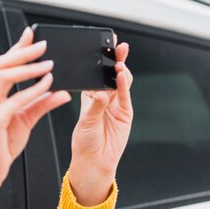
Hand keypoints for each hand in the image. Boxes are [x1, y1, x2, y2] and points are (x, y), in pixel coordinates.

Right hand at [0, 27, 70, 190]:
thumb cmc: (1, 147)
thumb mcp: (25, 120)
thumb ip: (41, 104)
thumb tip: (62, 91)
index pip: (2, 64)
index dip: (17, 47)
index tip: (31, 34)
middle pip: (1, 64)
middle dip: (23, 51)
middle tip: (44, 44)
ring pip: (4, 76)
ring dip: (28, 67)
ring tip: (48, 63)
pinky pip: (14, 100)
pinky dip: (31, 90)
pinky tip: (46, 85)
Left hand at [68, 39, 132, 205]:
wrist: (94, 162)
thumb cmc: (84, 142)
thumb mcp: (85, 122)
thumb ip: (94, 106)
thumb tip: (101, 93)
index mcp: (89, 96)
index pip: (94, 74)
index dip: (98, 62)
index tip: (100, 47)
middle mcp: (103, 98)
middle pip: (109, 75)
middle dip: (114, 60)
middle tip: (116, 46)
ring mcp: (116, 105)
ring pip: (120, 82)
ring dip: (121, 70)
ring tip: (119, 60)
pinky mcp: (125, 113)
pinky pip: (125, 96)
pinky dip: (124, 85)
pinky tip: (122, 75)